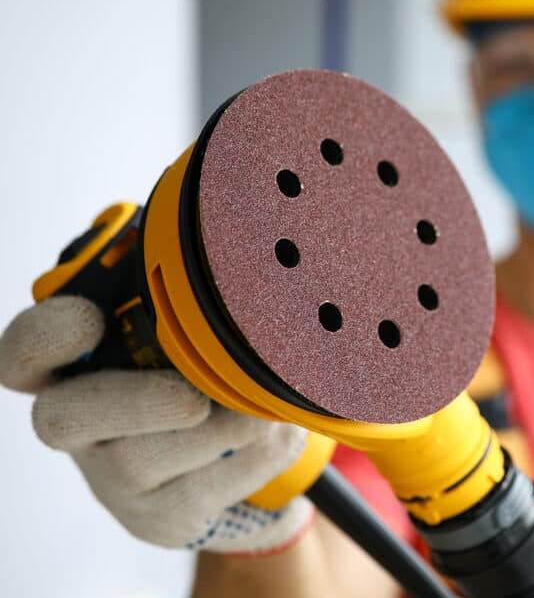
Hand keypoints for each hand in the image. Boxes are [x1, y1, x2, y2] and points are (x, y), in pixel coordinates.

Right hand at [0, 296, 312, 552]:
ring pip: (151, 458)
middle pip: (66, 420)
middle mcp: (79, 427)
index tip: (92, 318)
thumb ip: (176, 290)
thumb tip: (209, 245)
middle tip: (196, 397)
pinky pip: (213, 485)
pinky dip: (263, 452)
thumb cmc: (196, 368)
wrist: (228, 454)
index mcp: (73, 367)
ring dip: (225, 426)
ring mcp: (114, 480)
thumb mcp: (181, 326)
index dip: (46, 338)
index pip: (23, 354)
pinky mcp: (162, 517)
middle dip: (138, 402)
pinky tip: (280, 428)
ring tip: (267, 402)